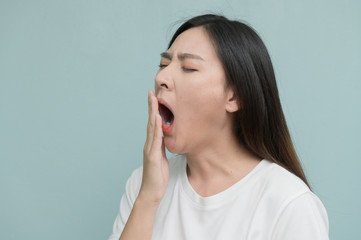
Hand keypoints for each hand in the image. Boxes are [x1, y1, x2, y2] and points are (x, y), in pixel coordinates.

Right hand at [138, 90, 168, 204]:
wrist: (152, 192)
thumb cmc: (157, 176)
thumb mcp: (162, 158)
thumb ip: (162, 147)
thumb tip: (165, 138)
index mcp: (153, 145)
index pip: (153, 124)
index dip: (154, 110)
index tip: (154, 97)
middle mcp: (149, 145)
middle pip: (150, 122)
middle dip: (151, 106)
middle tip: (151, 92)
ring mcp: (150, 150)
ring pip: (152, 128)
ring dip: (153, 113)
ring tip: (154, 100)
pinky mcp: (152, 157)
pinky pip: (155, 140)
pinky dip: (156, 129)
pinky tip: (158, 119)